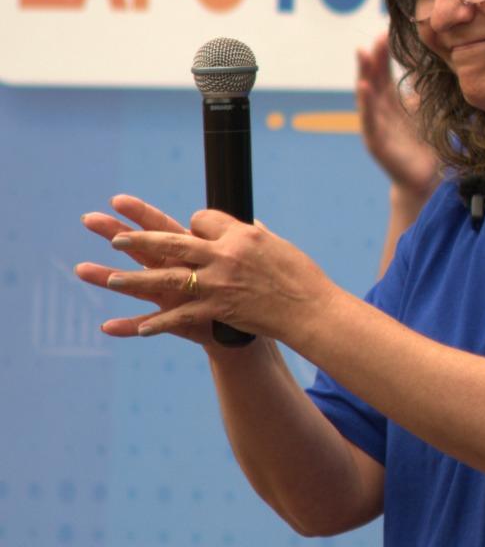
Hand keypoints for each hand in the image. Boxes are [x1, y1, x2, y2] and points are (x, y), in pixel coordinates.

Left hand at [76, 196, 339, 346]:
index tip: (193, 227)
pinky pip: (182, 315)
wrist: (312, 310)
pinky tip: (140, 327)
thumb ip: (257, 235)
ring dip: (136, 278)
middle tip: (116, 237)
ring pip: (168, 277)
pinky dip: (159, 322)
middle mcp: (225, 254)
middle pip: (173, 241)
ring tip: (111, 277)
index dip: (195, 222)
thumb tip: (249, 225)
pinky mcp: (219, 309)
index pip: (203, 219)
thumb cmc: (302, 277)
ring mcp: (219, 283)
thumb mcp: (279, 246)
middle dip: (141, 239)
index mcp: (241, 234)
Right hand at [356, 33, 439, 201]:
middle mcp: (382, 110)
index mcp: (393, 102)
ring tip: (362, 53)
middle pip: (374, 79)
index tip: (387, 32)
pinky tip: (364, 88)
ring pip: (367, 95)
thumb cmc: (425, 144)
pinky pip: (369, 120)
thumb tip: (438, 63)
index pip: (385, 72)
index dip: (385, 53)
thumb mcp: (428, 112)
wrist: (426, 178)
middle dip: (373, 57)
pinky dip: (365, 104)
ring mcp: (376, 125)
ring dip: (364, 73)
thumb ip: (426, 90)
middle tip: (376, 36)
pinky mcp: (375, 142)